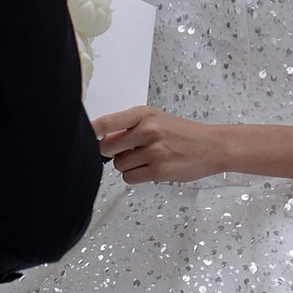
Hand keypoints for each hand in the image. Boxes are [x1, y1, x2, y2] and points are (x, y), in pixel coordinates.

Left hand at [93, 109, 292, 184]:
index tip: (80, 136)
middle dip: (112, 153)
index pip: (106, 122)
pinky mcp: (159, 170)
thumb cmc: (181, 133)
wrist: (211, 146)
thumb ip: (129, 126)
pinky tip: (150, 169)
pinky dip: (135, 176)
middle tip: (129, 151)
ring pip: (118, 165)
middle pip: (107, 148)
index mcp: (143, 114)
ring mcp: (154, 150)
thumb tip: (99, 140)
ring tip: (146, 159)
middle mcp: (147, 130)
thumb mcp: (156, 119)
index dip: (90, 132)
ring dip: (127, 165)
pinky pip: (130, 177)